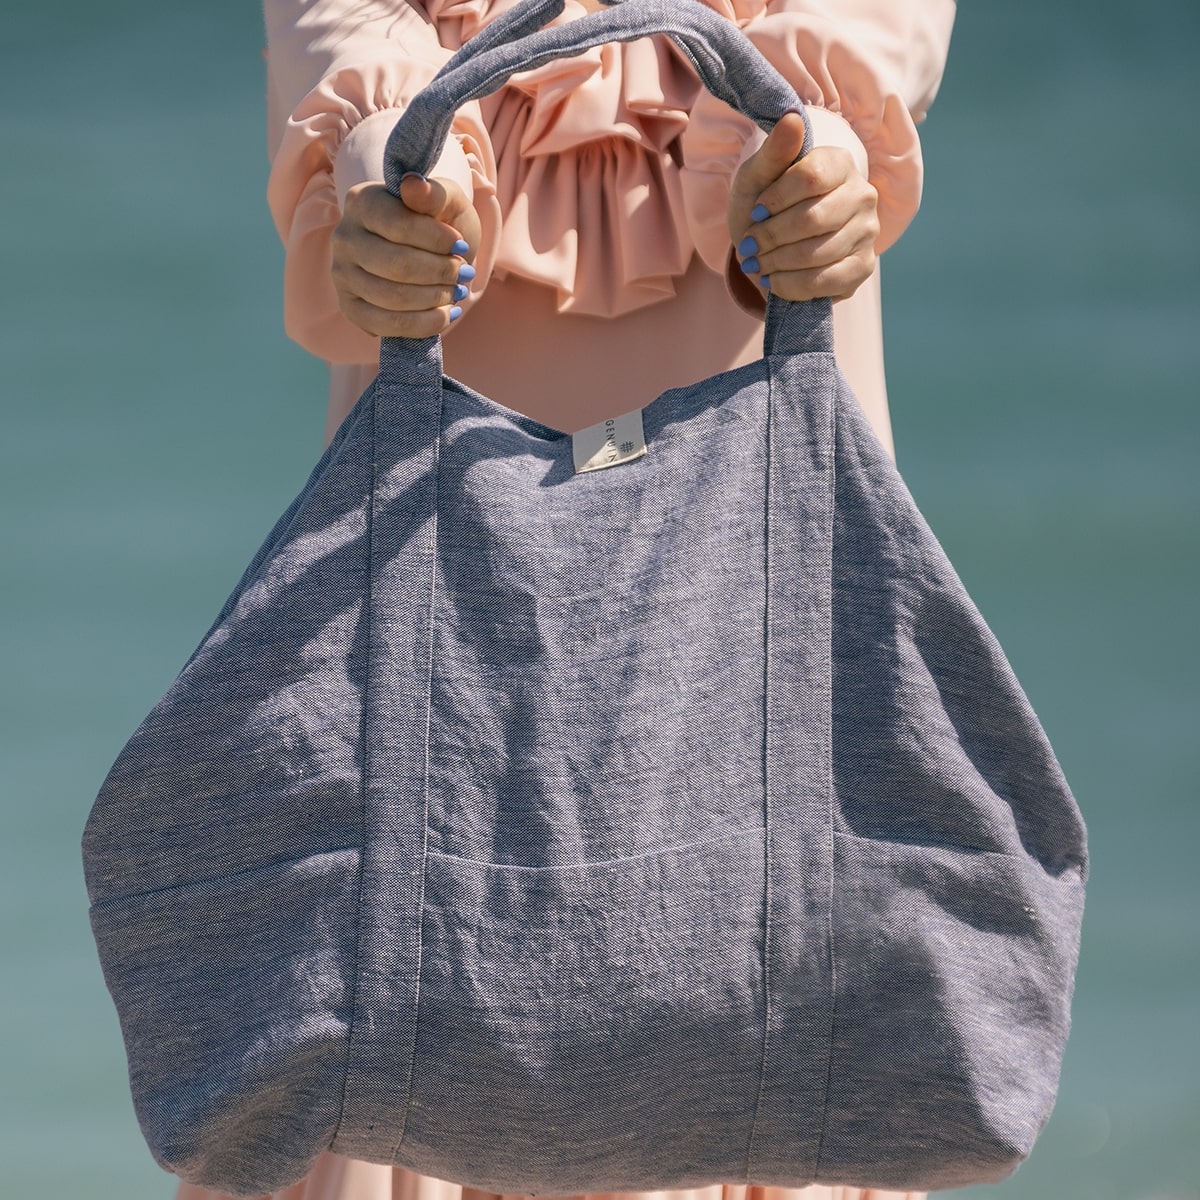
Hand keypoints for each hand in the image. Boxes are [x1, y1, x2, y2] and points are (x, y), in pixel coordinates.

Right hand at [331, 173, 480, 337]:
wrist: (429, 252)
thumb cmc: (438, 223)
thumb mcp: (447, 201)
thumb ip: (435, 193)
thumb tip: (414, 186)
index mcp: (362, 201)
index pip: (398, 225)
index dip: (437, 240)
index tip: (462, 246)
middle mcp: (344, 238)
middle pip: (397, 265)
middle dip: (440, 273)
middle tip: (464, 273)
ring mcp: (342, 275)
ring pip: (393, 298)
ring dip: (436, 298)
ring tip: (457, 291)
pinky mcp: (350, 308)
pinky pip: (387, 325)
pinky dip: (424, 324)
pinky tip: (446, 313)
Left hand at [728, 112, 879, 302]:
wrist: (771, 249)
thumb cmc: (764, 208)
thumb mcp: (757, 178)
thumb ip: (774, 153)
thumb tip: (792, 119)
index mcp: (840, 163)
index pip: (810, 177)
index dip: (775, 200)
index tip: (755, 212)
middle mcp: (863, 195)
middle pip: (812, 219)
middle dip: (770, 237)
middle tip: (749, 246)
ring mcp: (868, 233)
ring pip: (817, 254)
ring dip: (776, 263)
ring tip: (757, 263)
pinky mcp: (863, 269)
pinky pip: (825, 282)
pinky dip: (790, 286)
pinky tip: (774, 281)